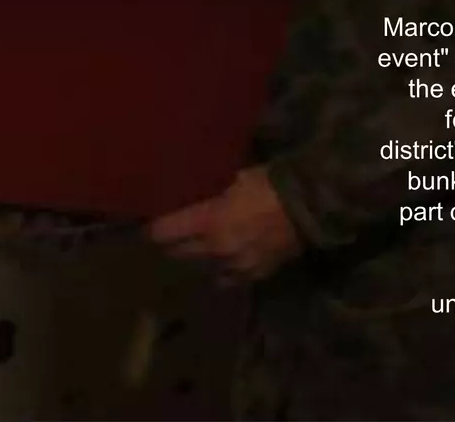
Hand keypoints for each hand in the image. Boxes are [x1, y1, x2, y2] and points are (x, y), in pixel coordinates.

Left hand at [147, 167, 301, 282]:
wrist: (309, 207)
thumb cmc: (269, 184)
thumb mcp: (233, 176)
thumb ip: (208, 188)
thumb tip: (186, 188)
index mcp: (208, 222)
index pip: (164, 232)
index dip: (152, 228)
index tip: (146, 223)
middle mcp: (216, 249)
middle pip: (179, 252)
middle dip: (172, 243)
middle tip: (169, 233)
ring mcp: (235, 266)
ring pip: (202, 265)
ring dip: (196, 256)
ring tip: (196, 244)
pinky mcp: (253, 274)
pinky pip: (227, 277)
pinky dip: (220, 269)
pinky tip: (220, 260)